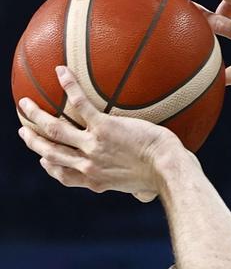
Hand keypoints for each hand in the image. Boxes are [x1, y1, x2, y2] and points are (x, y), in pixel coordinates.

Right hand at [18, 67, 181, 201]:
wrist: (168, 169)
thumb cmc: (163, 178)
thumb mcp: (144, 189)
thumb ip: (137, 190)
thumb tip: (145, 196)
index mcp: (96, 181)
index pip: (64, 175)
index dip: (50, 167)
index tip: (43, 160)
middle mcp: (89, 164)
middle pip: (51, 152)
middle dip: (34, 142)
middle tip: (24, 132)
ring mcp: (93, 145)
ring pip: (54, 128)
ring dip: (36, 115)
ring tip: (25, 103)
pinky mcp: (104, 127)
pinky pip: (81, 103)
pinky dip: (69, 86)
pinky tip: (61, 71)